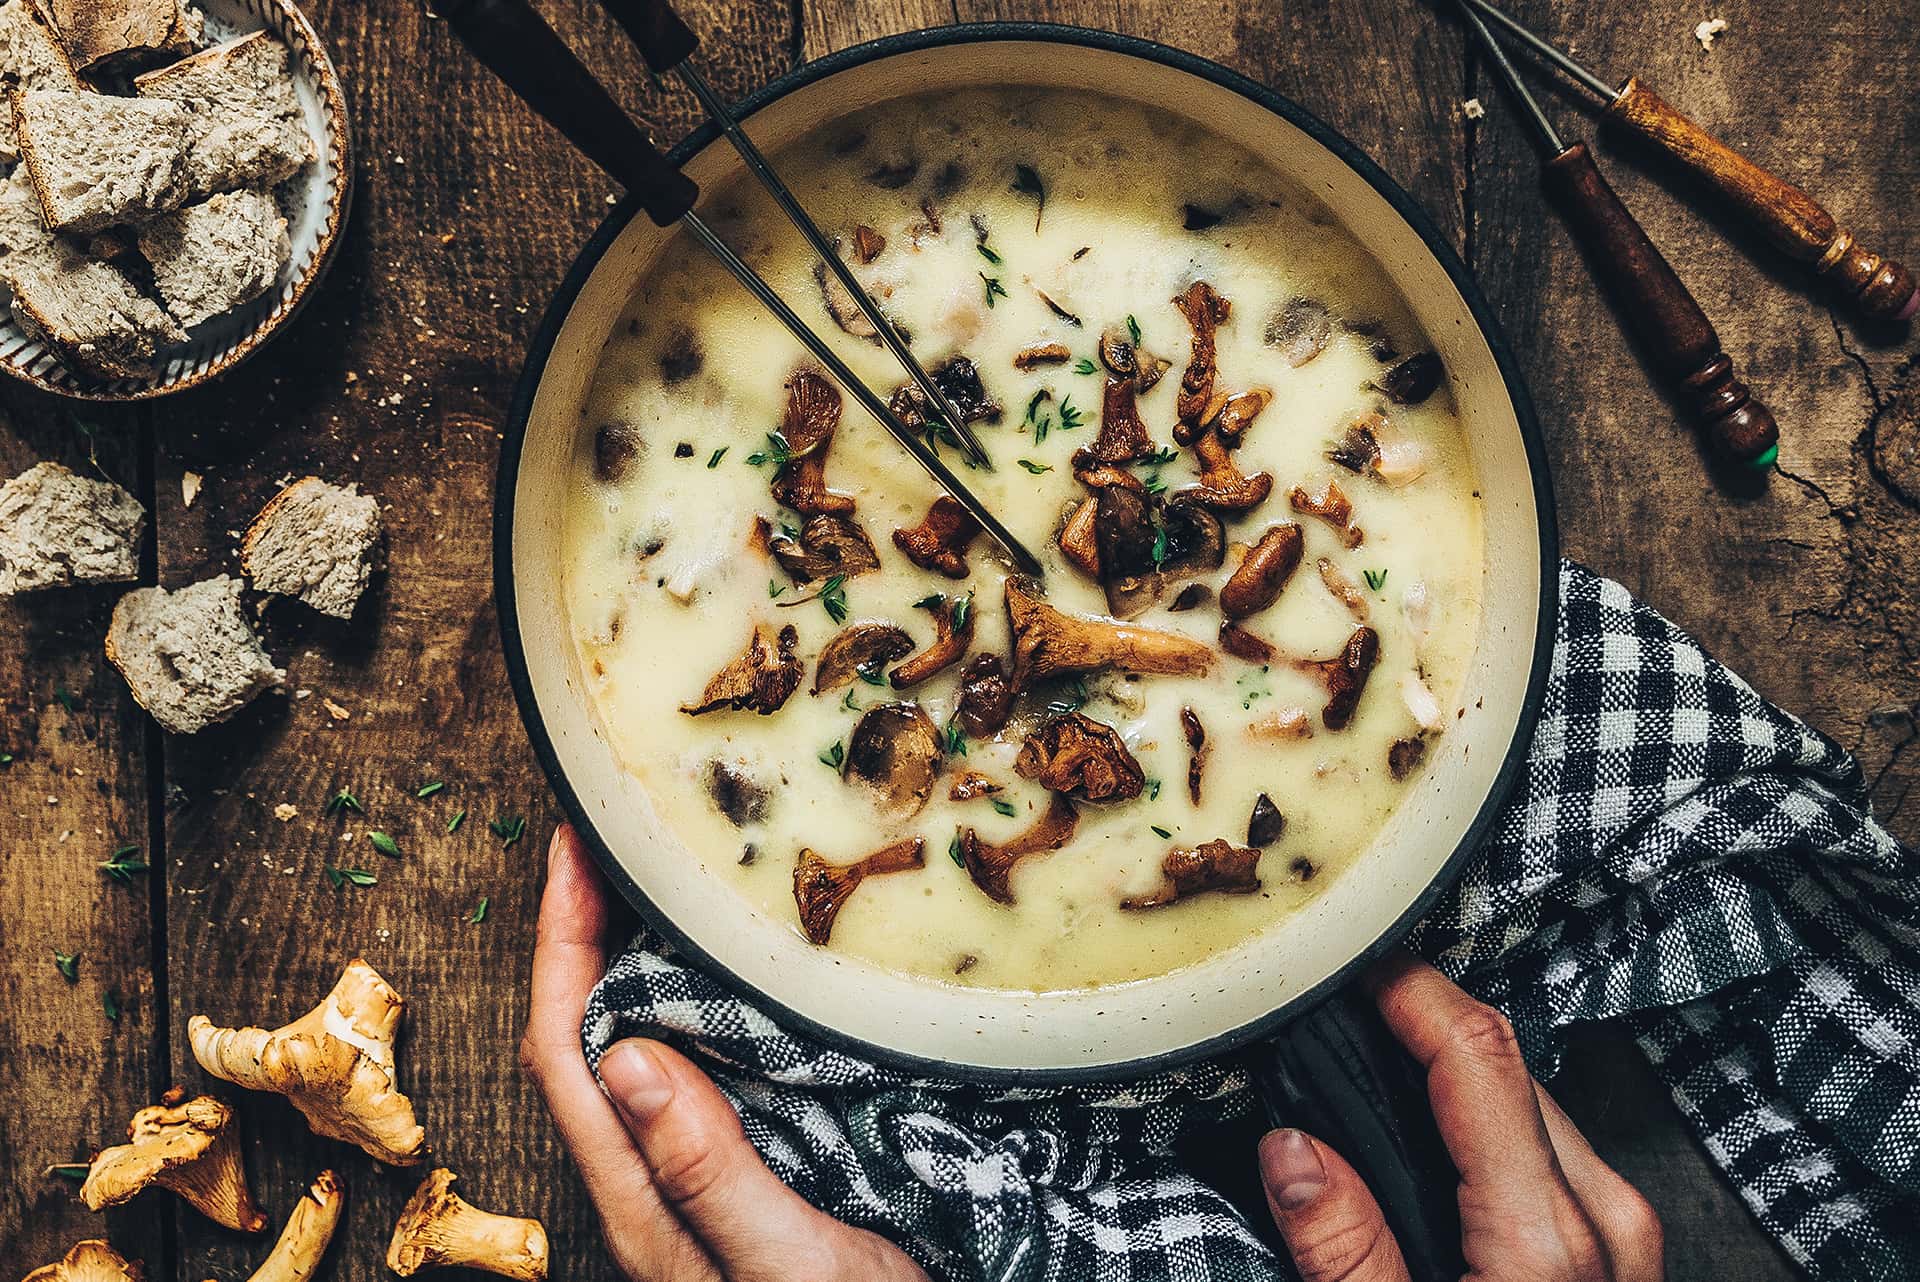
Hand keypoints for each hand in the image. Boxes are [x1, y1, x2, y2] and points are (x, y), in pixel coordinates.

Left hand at [520, 824, 929, 1281]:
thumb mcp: (792, 1265)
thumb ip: (710, 1174)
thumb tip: (628, 1055)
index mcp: (646, 1202)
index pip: (568, 1050)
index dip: (558, 944)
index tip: (570, 850)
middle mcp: (659, 1180)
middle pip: (589, 1034)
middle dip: (586, 927)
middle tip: (617, 833)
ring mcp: (704, 1174)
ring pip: (647, 1045)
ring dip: (641, 955)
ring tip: (669, 875)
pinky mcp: (756, 1168)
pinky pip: (710, 1065)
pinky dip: (709, 997)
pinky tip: (747, 966)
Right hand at [1258, 952, 1664, 1281]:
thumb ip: (1344, 1248)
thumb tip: (1292, 1148)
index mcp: (1543, 1236)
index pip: (1479, 1056)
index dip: (1412, 989)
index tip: (1353, 962)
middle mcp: (1601, 1218)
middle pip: (1509, 1063)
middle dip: (1425, 1020)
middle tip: (1345, 1010)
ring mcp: (1621, 1237)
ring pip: (1533, 1102)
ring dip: (1456, 1070)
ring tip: (1374, 1067)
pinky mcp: (1618, 1256)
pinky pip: (1550, 1151)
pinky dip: (1486, 1123)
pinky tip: (1432, 1143)